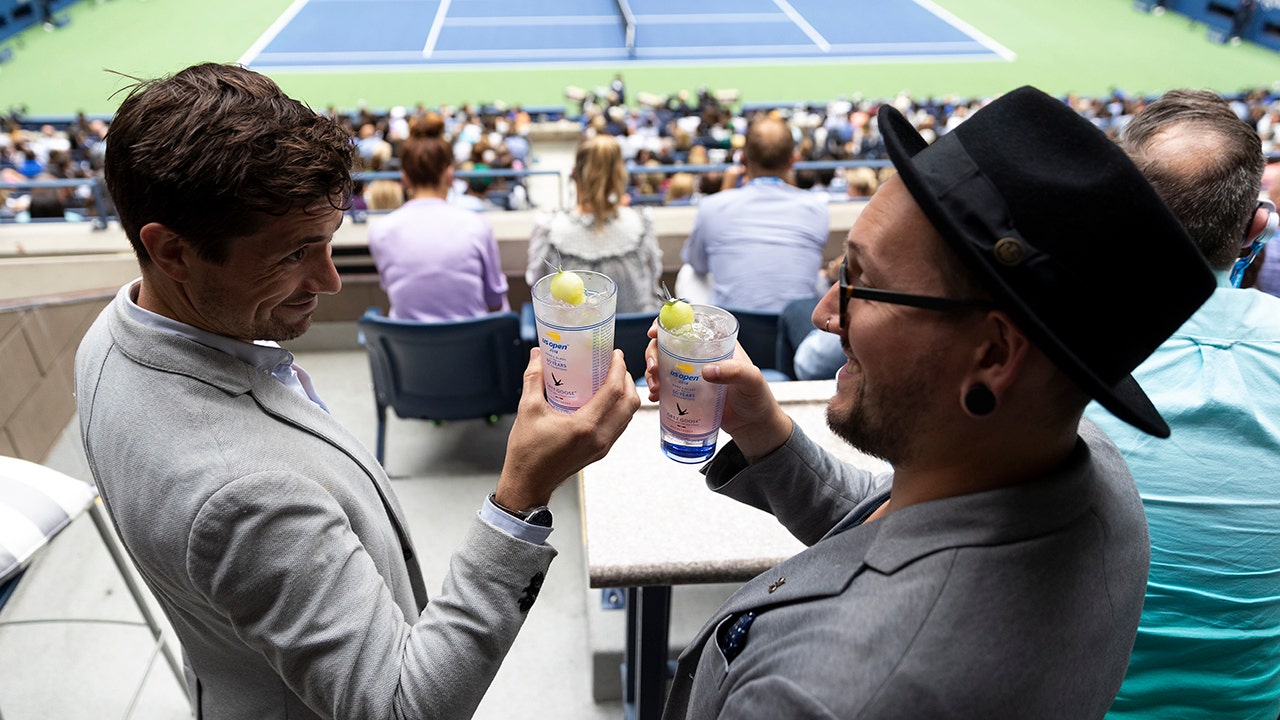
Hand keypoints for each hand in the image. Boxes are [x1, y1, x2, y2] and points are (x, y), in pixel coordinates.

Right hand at [495, 348, 639, 509]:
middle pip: (630, 403)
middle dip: (627, 380)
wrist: (528, 484)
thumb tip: (537, 356)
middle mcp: (599, 438)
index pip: (614, 391)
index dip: (618, 369)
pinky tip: (604, 400)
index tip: (615, 354)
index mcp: (584, 426)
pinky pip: (619, 426)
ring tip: (613, 379)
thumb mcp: (528, 410)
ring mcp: (602, 447)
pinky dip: (618, 409)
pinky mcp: (600, 452)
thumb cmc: (527, 452)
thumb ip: (534, 379)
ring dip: (626, 395)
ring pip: (627, 416)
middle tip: (616, 365)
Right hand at [644, 324, 791, 461]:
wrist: (752, 425)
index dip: (668, 323)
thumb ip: (734, 372)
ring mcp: (692, 373)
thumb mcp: (751, 379)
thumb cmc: (757, 397)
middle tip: (653, 367)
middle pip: (668, 343)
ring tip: (655, 387)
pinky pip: (666, 385)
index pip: (689, 324)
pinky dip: (657, 390)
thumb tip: (707, 371)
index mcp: (715, 343)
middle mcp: (700, 355)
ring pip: (663, 364)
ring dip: (652, 372)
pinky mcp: (687, 392)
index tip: (654, 332)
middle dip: (653, 352)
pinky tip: (656, 397)